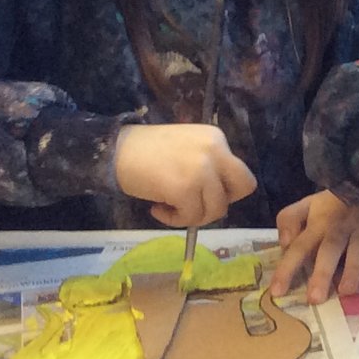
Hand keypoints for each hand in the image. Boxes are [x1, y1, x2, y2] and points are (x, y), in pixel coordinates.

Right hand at [112, 123, 256, 227]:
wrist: (114, 150)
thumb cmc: (146, 151)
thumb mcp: (187, 148)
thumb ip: (208, 164)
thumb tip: (220, 195)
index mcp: (217, 138)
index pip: (240, 173)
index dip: (224, 190)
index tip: (202, 193)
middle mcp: (216, 150)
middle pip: (243, 188)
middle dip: (221, 203)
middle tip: (196, 204)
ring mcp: (202, 169)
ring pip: (216, 209)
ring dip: (193, 215)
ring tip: (169, 207)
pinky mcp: (185, 188)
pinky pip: (191, 217)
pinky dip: (174, 220)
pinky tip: (157, 209)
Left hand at [271, 192, 358, 303]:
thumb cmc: (335, 203)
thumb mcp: (308, 205)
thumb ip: (289, 220)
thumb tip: (284, 244)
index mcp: (318, 223)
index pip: (299, 247)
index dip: (287, 269)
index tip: (277, 292)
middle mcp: (341, 227)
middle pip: (330, 250)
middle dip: (322, 273)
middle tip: (315, 299)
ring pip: (358, 248)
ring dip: (352, 269)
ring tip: (346, 291)